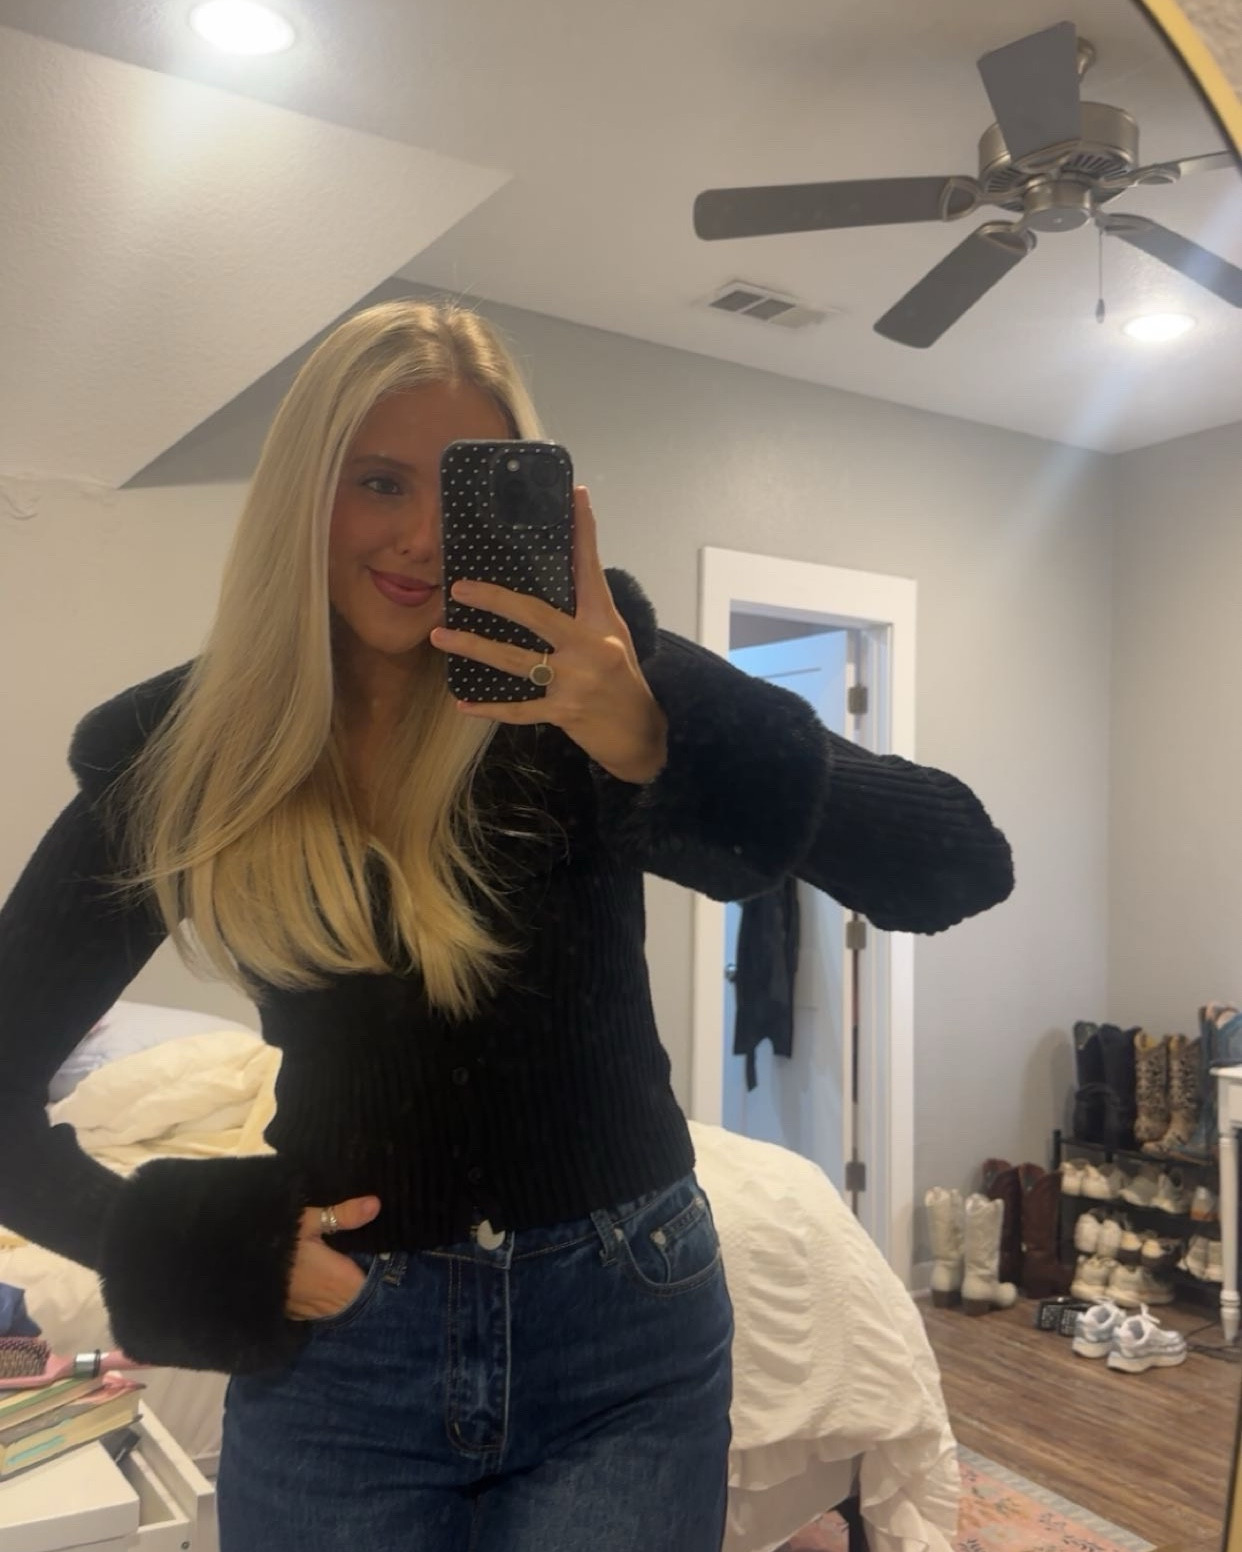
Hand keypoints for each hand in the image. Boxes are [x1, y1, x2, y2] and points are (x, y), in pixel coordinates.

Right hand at [284, 1195, 381, 1321]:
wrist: (236, 1264)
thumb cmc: (277, 1242)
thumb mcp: (309, 1220)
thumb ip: (344, 1215)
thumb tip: (376, 1204)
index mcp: (338, 1280)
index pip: (372, 1289)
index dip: (381, 1279)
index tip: (384, 1265)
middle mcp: (326, 1303)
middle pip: (358, 1301)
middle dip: (365, 1287)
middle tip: (368, 1266)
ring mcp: (309, 1313)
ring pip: (339, 1309)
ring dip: (346, 1297)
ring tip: (349, 1276)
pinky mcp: (293, 1316)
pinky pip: (320, 1313)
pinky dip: (327, 1302)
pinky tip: (326, 1287)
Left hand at [429, 487, 668, 784]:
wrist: (640, 733)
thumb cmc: (622, 676)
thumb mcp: (611, 634)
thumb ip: (586, 605)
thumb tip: (567, 565)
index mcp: (602, 621)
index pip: (590, 569)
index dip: (583, 531)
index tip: (575, 496)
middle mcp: (590, 647)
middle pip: (535, 615)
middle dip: (494, 600)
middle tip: (458, 589)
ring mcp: (576, 682)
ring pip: (515, 661)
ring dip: (474, 649)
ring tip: (439, 637)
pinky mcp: (564, 713)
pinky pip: (519, 710)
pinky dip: (490, 708)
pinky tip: (462, 704)